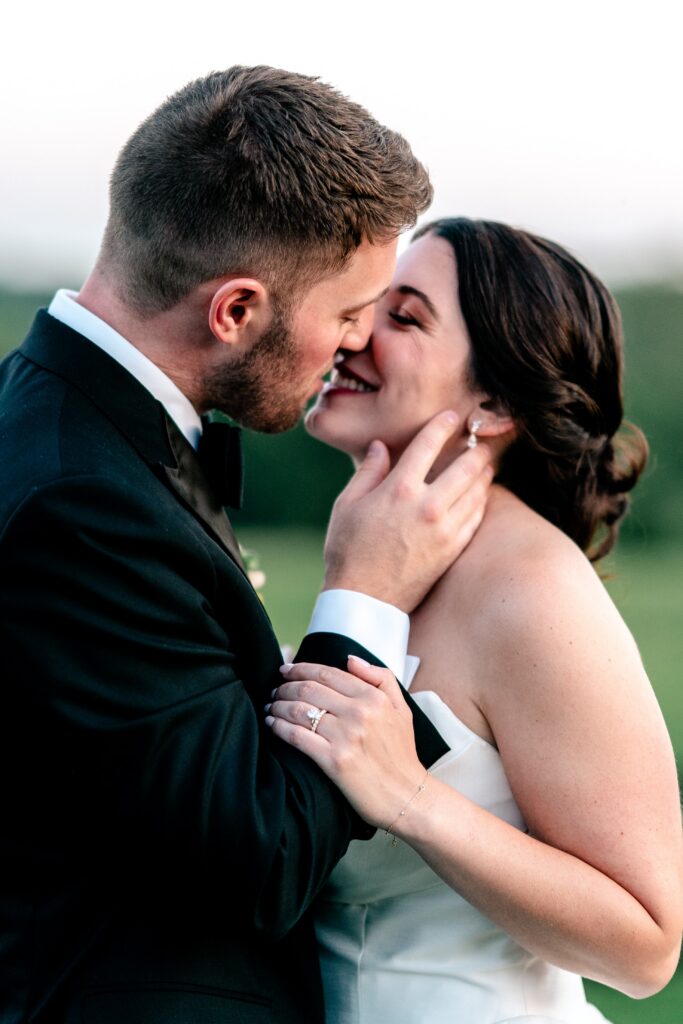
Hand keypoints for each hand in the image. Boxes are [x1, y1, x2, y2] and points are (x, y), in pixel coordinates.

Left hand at [265, 656, 425, 828]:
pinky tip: (271, 724)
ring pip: (299, 710)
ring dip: (278, 705)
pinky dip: (278, 726)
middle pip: (308, 689)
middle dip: (285, 686)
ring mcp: (345, 737)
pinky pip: (296, 736)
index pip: (327, 673)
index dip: (300, 668)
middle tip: (275, 690)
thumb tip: (350, 659)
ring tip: (271, 706)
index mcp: (373, 698)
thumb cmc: (401, 754)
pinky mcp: (333, 761)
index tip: (286, 670)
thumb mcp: (401, 709)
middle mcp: (359, 713)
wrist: (407, 796)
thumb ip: (380, 678)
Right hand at [323, 411, 492, 611]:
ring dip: (483, 474)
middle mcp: (427, 506)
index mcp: (399, 489)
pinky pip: (477, 517)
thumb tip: (379, 446)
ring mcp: (445, 529)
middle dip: (476, 449)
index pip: (429, 445)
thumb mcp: (347, 505)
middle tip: (480, 441)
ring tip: (484, 465)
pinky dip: (482, 501)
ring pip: (477, 491)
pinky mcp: (453, 549)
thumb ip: (367, 472)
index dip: (443, 425)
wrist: (364, 600)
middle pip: (466, 466)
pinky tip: (479, 495)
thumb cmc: (349, 550)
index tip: (451, 417)